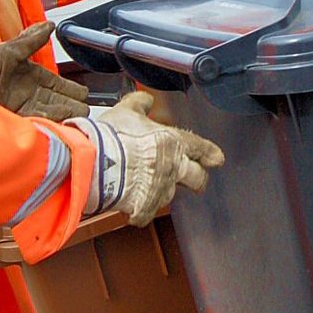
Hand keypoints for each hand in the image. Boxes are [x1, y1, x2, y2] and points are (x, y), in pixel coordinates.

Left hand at [0, 22, 89, 119]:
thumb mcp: (10, 50)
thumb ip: (32, 39)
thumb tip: (50, 25)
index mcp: (36, 78)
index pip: (63, 86)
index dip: (75, 90)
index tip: (83, 94)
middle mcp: (34, 94)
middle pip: (64, 102)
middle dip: (75, 106)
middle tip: (83, 110)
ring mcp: (27, 108)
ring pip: (56, 114)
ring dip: (66, 115)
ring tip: (76, 117)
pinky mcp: (19, 120)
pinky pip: (41, 122)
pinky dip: (52, 122)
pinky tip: (60, 122)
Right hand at [86, 91, 223, 225]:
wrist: (96, 163)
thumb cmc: (111, 137)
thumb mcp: (126, 111)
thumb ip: (139, 103)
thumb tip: (146, 99)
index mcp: (173, 143)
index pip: (200, 147)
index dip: (210, 153)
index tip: (216, 158)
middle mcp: (173, 168)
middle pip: (197, 178)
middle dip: (198, 180)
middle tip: (196, 182)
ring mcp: (160, 190)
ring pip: (170, 195)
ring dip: (162, 191)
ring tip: (147, 187)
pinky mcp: (144, 208)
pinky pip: (146, 213)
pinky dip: (139, 210)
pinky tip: (129, 204)